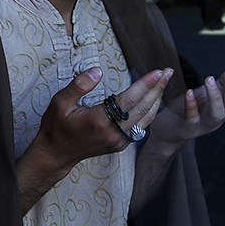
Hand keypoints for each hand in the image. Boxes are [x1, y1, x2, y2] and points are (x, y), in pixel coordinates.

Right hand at [15, 66, 171, 212]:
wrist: (56, 154)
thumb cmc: (56, 125)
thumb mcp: (60, 102)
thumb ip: (79, 85)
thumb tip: (97, 71)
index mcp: (99, 120)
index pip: (129, 99)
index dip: (145, 84)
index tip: (157, 71)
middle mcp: (112, 132)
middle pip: (142, 108)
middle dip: (157, 89)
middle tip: (168, 72)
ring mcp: (118, 141)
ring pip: (145, 119)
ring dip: (156, 100)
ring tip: (164, 83)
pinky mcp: (120, 145)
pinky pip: (140, 127)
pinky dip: (149, 112)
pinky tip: (153, 100)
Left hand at [152, 66, 224, 142]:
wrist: (168, 130)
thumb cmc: (188, 110)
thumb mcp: (205, 94)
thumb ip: (220, 84)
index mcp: (223, 109)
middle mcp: (217, 119)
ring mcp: (203, 125)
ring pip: (215, 114)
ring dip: (215, 97)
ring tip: (210, 80)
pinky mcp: (188, 129)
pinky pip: (192, 119)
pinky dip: (192, 106)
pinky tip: (190, 92)